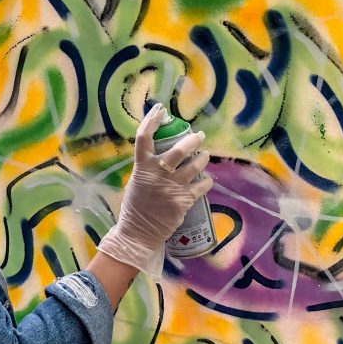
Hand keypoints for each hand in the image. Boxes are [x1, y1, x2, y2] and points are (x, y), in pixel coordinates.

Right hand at [98, 104, 211, 280]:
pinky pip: (202, 186)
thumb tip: (161, 156)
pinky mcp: (184, 201)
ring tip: (205, 157)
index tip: (160, 109)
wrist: (139, 233)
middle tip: (199, 137)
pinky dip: (207, 182)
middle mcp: (158, 173)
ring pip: (195, 166)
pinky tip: (207, 181)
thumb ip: (147, 169)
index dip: (152, 120)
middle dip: (193, 140)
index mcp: (142, 167)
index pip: (144, 137)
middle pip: (179, 149)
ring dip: (203, 159)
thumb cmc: (135, 208)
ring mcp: (172, 187)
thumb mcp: (136, 183)